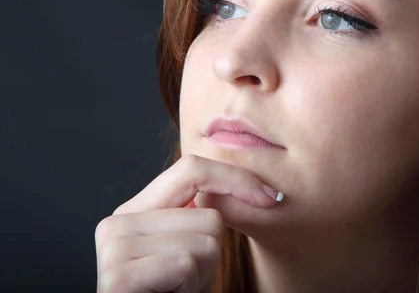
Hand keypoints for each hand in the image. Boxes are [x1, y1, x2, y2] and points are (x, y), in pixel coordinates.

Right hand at [95, 154, 281, 292]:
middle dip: (213, 250)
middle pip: (207, 213)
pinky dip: (192, 286)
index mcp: (136, 209)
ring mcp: (114, 246)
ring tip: (178, 288)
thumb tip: (256, 188)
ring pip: (204, 240)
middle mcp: (118, 221)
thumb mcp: (194, 249)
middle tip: (188, 278)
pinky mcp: (118, 275)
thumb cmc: (176, 292)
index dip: (236, 179)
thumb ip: (203, 213)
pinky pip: (187, 263)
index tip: (271, 197)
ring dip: (203, 273)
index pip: (191, 170)